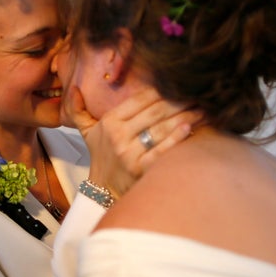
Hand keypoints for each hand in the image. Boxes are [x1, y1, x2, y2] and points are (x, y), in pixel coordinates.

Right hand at [67, 86, 200, 195]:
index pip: (140, 99)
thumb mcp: (87, 133)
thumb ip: (79, 110)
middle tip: (198, 94)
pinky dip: (175, 139)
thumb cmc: (102, 158)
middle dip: (179, 101)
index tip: (179, 84)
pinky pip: (161, 150)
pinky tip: (189, 128)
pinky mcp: (140, 170)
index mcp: (109, 122)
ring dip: (184, 117)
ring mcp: (129, 154)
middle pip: (154, 112)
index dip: (162, 90)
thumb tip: (73, 89)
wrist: (103, 191)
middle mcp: (118, 136)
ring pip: (161, 129)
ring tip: (202, 109)